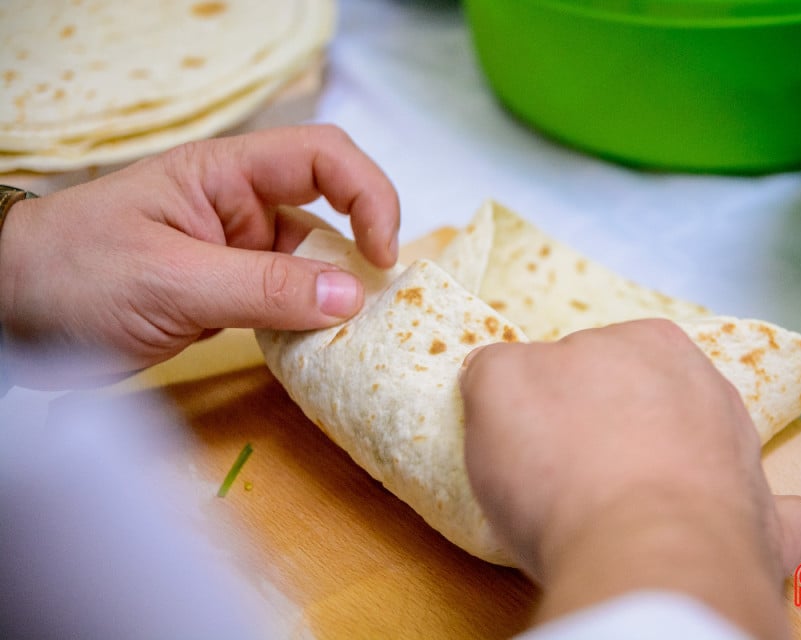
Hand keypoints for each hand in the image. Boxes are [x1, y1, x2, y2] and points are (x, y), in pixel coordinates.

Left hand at [0, 125, 399, 388]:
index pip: (322, 157)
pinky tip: (320, 349)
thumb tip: (351, 296)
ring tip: (357, 338)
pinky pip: (288, 302)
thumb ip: (263, 287)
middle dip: (362, 252)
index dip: (367, 195)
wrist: (7, 315)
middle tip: (383, 307)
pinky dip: (310, 324)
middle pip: (330, 212)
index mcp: (225, 174)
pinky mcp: (227, 296)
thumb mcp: (171, 280)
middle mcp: (240, 207)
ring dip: (337, 297)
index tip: (382, 255)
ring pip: (313, 265)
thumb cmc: (74, 274)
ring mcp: (236, 254)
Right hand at [459, 319, 800, 638]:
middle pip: (646, 398)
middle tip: (570, 473)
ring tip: (624, 511)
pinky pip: (767, 509)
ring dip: (671, 467)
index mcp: (646, 341)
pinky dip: (745, 518)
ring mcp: (746, 453)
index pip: (588, 354)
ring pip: (701, 448)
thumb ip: (498, 365)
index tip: (537, 434)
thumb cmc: (564, 465)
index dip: (554, 396)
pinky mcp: (767, 521)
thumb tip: (506, 373)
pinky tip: (714, 533)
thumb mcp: (496, 389)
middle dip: (613, 426)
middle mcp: (707, 385)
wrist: (642, 555)